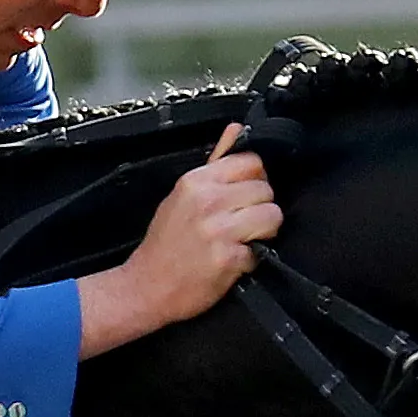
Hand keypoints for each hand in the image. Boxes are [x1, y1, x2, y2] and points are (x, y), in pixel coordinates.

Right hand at [77, 123, 280, 355]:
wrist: (145, 288)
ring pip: (272, 216)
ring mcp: (218, 230)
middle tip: (241, 224)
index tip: (244, 196)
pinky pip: (261, 250)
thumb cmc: (165, 244)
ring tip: (242, 241)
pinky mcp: (227, 258)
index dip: (255, 179)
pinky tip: (232, 262)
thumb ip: (214, 162)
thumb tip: (235, 128)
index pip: (251, 161)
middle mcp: (208, 201)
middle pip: (265, 189)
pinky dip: (250, 260)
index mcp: (196, 181)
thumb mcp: (182, 195)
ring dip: (263, 232)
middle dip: (259, 208)